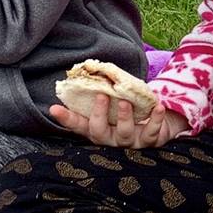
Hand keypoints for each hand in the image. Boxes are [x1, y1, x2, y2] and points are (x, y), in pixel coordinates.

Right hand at [48, 95, 187, 147]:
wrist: (158, 125)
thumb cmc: (129, 110)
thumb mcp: (114, 101)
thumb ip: (102, 91)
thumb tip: (89, 70)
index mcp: (99, 128)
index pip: (79, 125)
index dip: (66, 119)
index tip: (53, 108)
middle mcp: (111, 138)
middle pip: (99, 133)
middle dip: (99, 115)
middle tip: (101, 96)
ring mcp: (130, 142)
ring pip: (124, 135)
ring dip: (124, 118)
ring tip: (125, 102)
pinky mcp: (149, 141)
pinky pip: (152, 133)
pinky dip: (156, 120)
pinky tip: (159, 107)